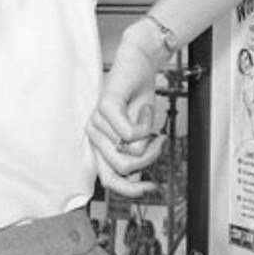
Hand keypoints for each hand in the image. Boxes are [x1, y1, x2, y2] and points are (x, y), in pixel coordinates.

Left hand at [87, 27, 166, 196]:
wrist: (140, 63)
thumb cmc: (139, 98)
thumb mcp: (142, 135)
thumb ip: (136, 156)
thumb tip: (138, 178)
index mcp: (100, 145)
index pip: (109, 180)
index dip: (131, 191)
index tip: (152, 187)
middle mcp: (94, 135)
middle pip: (123, 169)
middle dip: (148, 159)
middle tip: (159, 143)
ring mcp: (96, 122)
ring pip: (129, 153)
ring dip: (150, 139)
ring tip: (151, 122)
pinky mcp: (104, 107)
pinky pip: (130, 134)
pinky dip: (147, 124)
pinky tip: (146, 110)